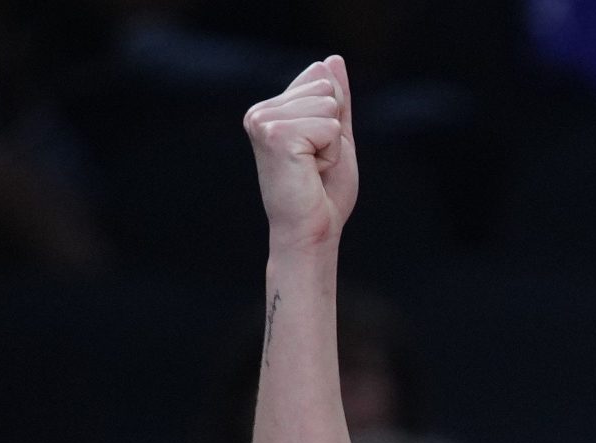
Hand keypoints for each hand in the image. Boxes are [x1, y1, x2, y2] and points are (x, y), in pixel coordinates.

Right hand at [245, 58, 356, 252]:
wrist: (313, 230)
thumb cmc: (323, 193)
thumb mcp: (337, 137)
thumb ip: (336, 100)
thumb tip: (332, 60)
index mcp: (269, 109)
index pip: (320, 83)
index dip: (334, 123)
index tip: (316, 155)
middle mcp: (259, 112)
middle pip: (325, 91)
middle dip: (334, 132)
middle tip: (316, 165)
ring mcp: (263, 121)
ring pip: (327, 108)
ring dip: (332, 145)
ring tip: (312, 169)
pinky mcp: (275, 134)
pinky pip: (328, 126)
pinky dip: (331, 153)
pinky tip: (311, 172)